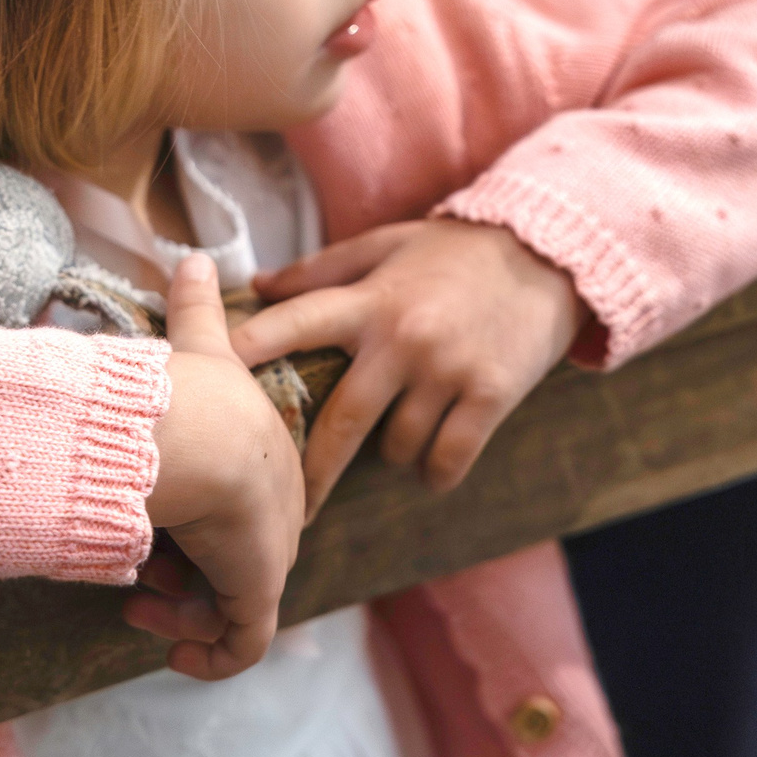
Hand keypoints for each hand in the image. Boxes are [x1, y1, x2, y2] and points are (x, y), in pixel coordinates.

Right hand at [126, 252, 303, 679]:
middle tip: (143, 568)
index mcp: (261, 454)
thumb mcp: (195, 348)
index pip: (238, 503)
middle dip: (180, 570)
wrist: (200, 431)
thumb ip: (197, 311)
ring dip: (182, 611)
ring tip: (142, 599)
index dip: (194, 520)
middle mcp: (271, 504)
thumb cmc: (186, 392)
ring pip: (231, 601)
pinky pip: (242, 644)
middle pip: (233, 556)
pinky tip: (169, 647)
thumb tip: (194, 257)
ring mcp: (267, 550)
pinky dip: (208, 657)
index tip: (152, 527)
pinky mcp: (258, 588)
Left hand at [231, 220, 586, 517]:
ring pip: (397, 446)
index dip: (249, 348)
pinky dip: (436, 471)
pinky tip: (434, 464)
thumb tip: (257, 285)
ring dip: (392, 453)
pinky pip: (448, 459)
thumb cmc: (457, 250)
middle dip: (312, 473)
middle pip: (341, 422)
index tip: (206, 382)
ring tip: (399, 439)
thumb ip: (322, 270)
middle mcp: (403, 338)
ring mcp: (447, 370)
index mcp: (371, 300)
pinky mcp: (490, 394)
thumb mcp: (388, 245)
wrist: (550, 254)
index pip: (296, 323)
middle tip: (289, 510)